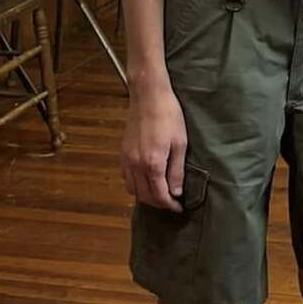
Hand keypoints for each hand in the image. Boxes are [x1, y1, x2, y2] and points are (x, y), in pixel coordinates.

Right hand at [122, 73, 187, 209]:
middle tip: (172, 203)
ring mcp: (127, 159)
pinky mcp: (123, 152)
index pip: (159, 195)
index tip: (179, 207)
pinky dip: (135, 185)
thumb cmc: (169, 116)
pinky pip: (126, 178)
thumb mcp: (180, 144)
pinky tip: (146, 181)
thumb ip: (176, 170)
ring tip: (160, 194)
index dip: (170, 205)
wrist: (149, 96)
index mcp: (152, 163)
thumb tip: (177, 192)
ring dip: (146, 196)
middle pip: (144, 196)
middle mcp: (136, 165)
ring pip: (132, 189)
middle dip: (159, 203)